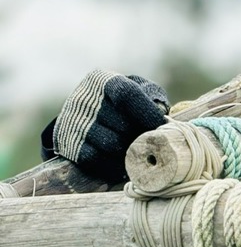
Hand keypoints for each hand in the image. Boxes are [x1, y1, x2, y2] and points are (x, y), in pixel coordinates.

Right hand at [41, 70, 169, 182]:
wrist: (85, 117)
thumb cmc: (124, 102)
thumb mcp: (140, 91)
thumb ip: (153, 97)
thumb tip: (161, 114)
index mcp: (103, 81)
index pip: (127, 95)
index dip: (148, 114)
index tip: (164, 128)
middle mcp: (84, 99)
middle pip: (122, 125)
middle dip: (142, 136)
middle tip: (154, 143)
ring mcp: (74, 123)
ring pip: (113, 145)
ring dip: (131, 151)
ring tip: (141, 151)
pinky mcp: (69, 145)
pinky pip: (98, 161)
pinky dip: (116, 165)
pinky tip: (127, 162)